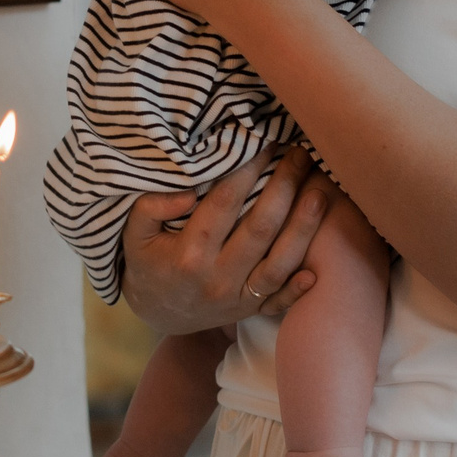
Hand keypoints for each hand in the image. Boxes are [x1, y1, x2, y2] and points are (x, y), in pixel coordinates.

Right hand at [119, 145, 330, 334]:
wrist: (158, 314)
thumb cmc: (148, 263)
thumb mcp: (135, 235)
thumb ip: (150, 208)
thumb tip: (187, 192)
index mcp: (189, 254)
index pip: (223, 204)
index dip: (247, 170)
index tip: (264, 142)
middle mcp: (217, 277)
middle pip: (259, 228)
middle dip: (284, 187)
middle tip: (300, 154)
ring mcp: (237, 297)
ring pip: (279, 262)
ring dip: (304, 227)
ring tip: (321, 192)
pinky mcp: (251, 310)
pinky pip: (280, 300)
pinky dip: (299, 288)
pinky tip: (318, 267)